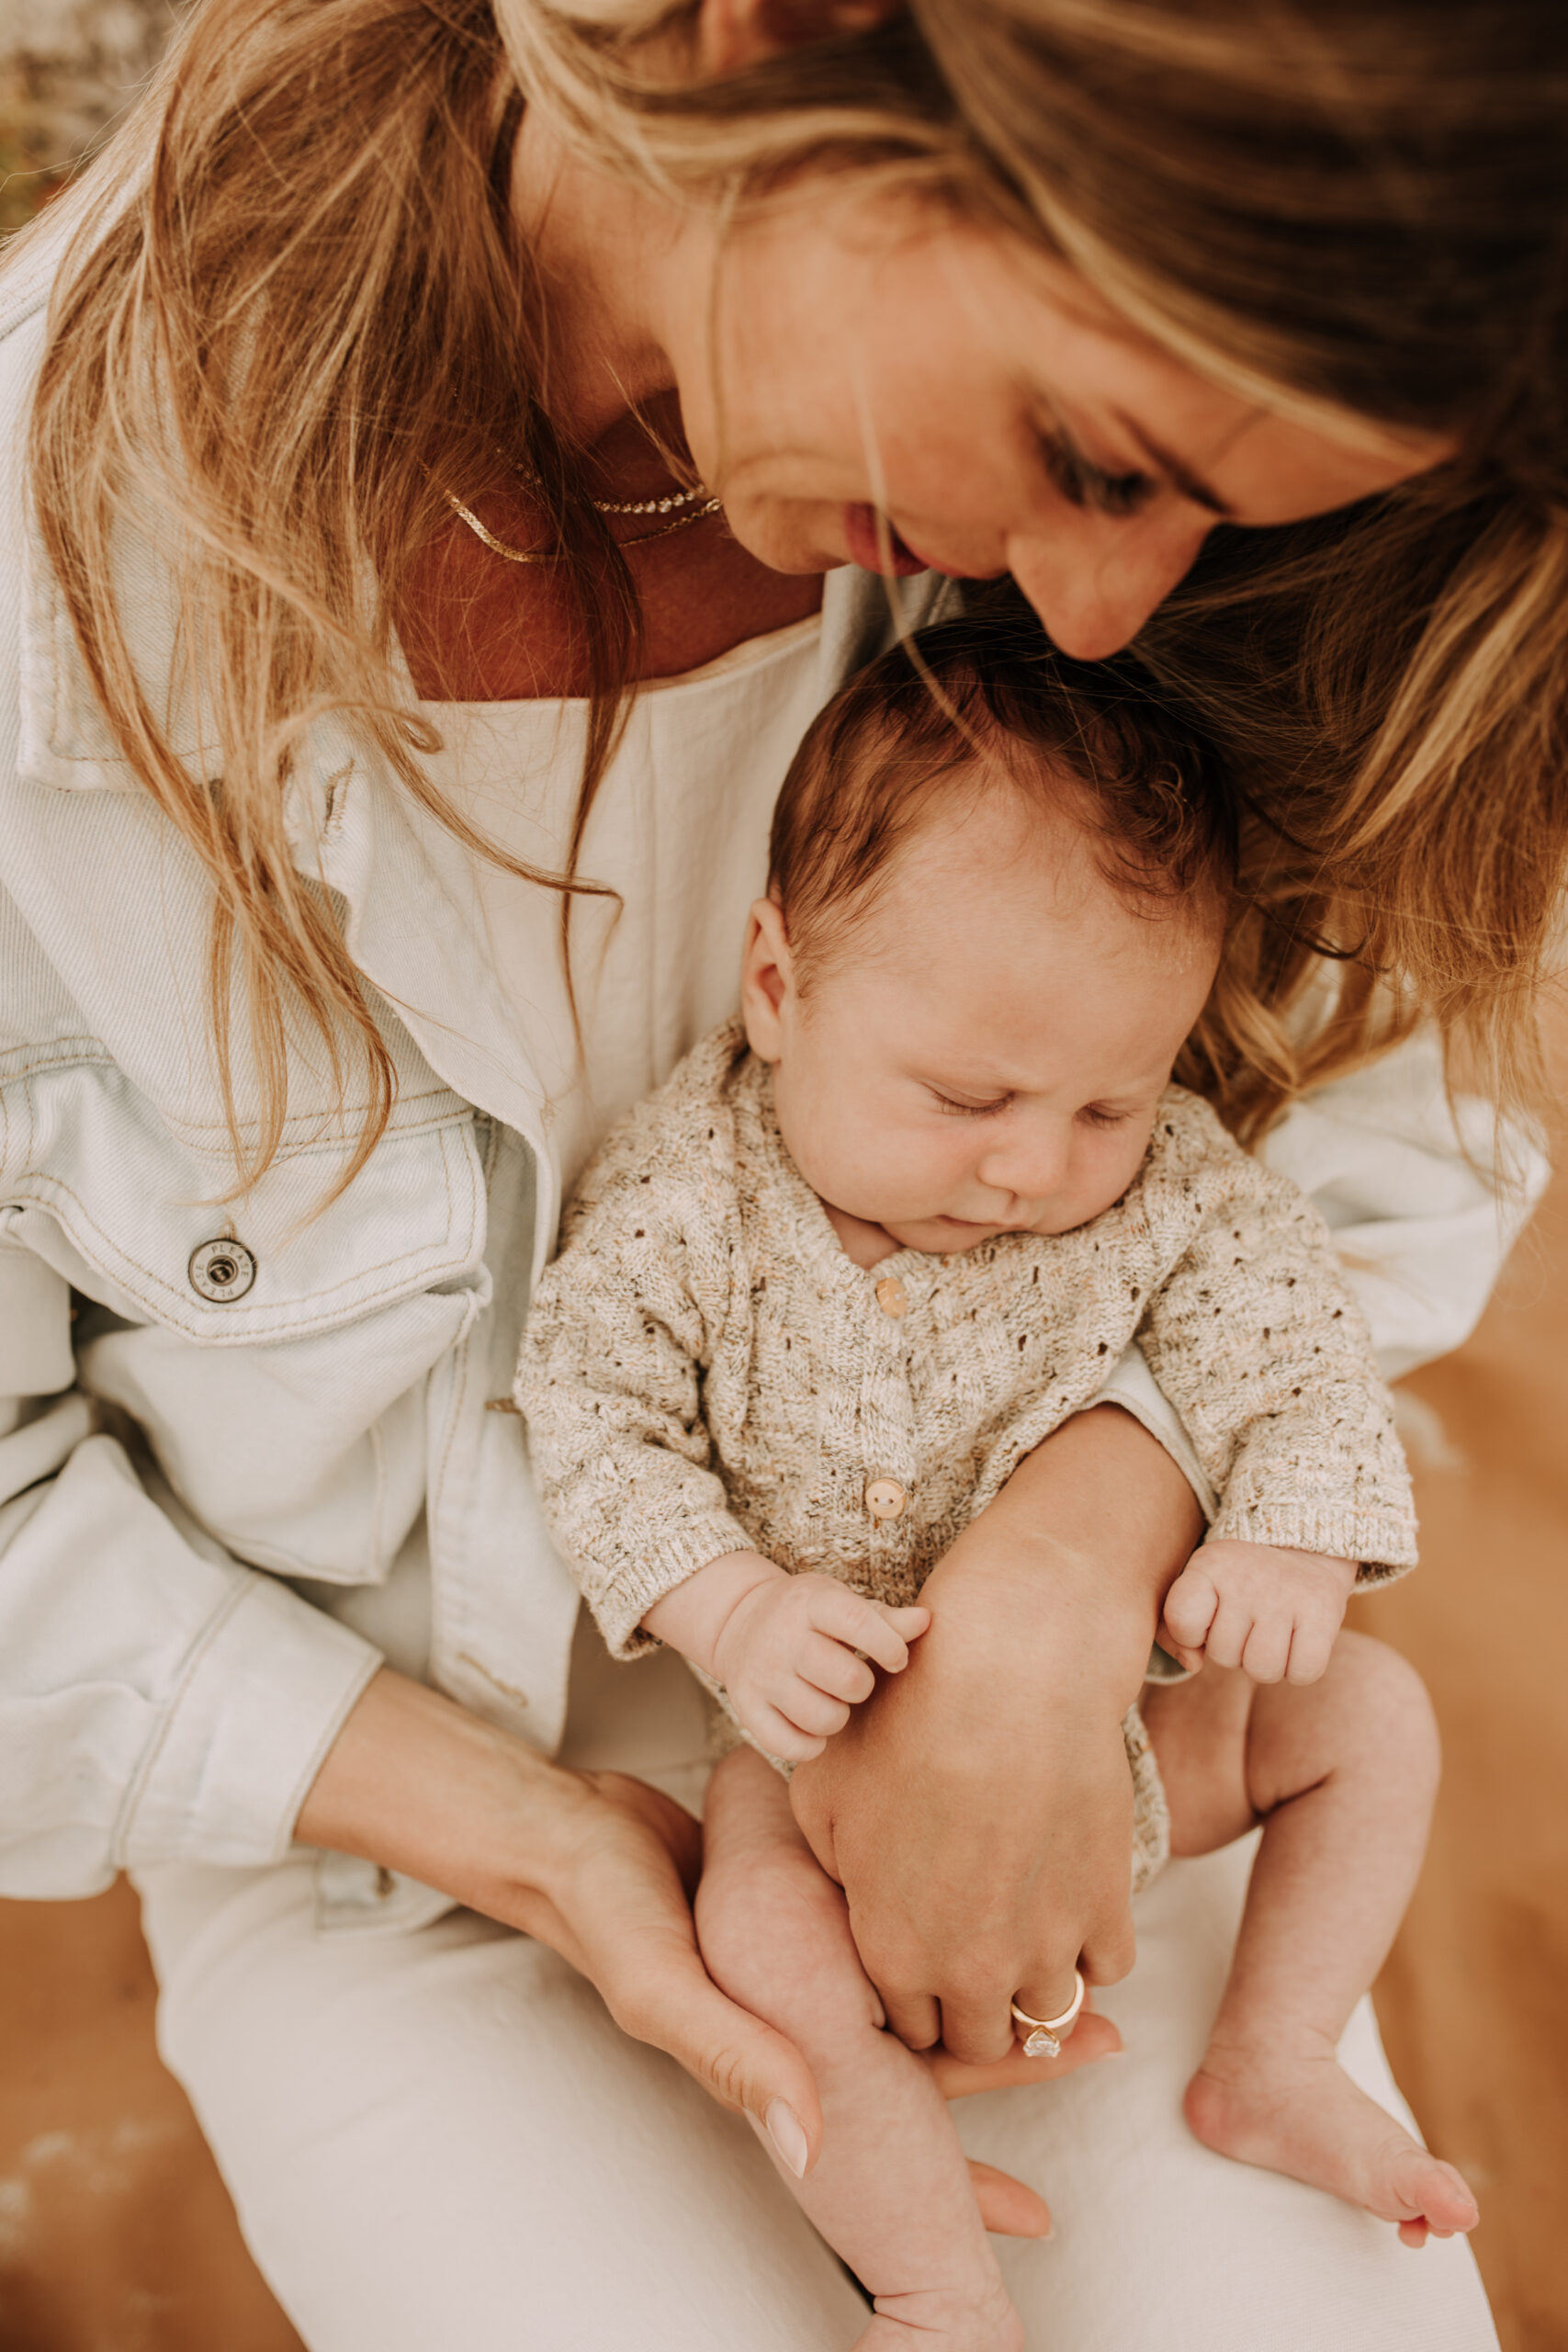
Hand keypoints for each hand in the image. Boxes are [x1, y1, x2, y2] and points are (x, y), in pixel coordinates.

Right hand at [293, 1668, 1091, 2226]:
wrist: (568, 1831)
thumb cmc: (606, 1908)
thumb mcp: (661, 1987)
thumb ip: (735, 2057)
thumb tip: (808, 2147)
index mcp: (786, 2054)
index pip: (892, 2132)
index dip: (961, 2180)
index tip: (1039, 2213)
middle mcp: (809, 2016)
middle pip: (934, 2058)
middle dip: (1017, 2061)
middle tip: (1104, 2045)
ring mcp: (813, 1957)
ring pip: (927, 1990)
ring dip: (996, 1991)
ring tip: (1081, 1989)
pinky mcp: (810, 1896)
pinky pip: (894, 1920)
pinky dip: (939, 1923)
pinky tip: (983, 1904)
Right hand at [644, 1550, 928, 1761]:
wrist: (739, 1620)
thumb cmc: (810, 1616)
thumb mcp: (841, 1603)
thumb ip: (885, 1619)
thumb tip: (927, 1621)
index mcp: (812, 1603)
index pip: (858, 1623)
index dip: (889, 1647)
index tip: (896, 1659)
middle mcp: (782, 1637)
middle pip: (847, 1680)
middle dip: (862, 1687)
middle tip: (854, 1681)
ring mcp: (761, 1674)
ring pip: (822, 1718)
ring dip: (838, 1717)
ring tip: (832, 1701)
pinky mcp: (746, 1708)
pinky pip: (790, 1746)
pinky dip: (811, 1745)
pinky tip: (812, 1725)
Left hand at [790, 1406, 1202, 2064]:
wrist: (1008, 1675)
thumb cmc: (904, 1720)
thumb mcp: (825, 1792)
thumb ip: (831, 1864)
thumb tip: (850, 1889)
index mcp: (892, 1951)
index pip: (908, 2030)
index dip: (914, 1997)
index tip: (924, 1955)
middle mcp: (968, 1969)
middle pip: (980, 2040)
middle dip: (973, 2006)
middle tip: (976, 1949)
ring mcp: (1045, 1946)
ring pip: (1048, 2015)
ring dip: (1036, 1980)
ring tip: (1027, 1924)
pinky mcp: (1106, 1909)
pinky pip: (1107, 1967)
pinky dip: (1091, 1943)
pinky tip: (1069, 1897)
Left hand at [1159, 1540, 1357, 1682]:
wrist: (1304, 1546)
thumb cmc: (1240, 1581)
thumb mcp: (1200, 1586)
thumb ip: (1175, 1628)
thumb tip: (1193, 1664)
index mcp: (1210, 1566)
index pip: (1182, 1621)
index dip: (1192, 1633)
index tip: (1207, 1617)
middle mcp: (1246, 1578)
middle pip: (1224, 1656)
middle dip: (1235, 1649)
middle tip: (1250, 1621)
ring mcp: (1286, 1596)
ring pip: (1262, 1670)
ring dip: (1266, 1662)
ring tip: (1271, 1632)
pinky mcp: (1323, 1613)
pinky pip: (1302, 1673)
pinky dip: (1298, 1668)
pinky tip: (1297, 1641)